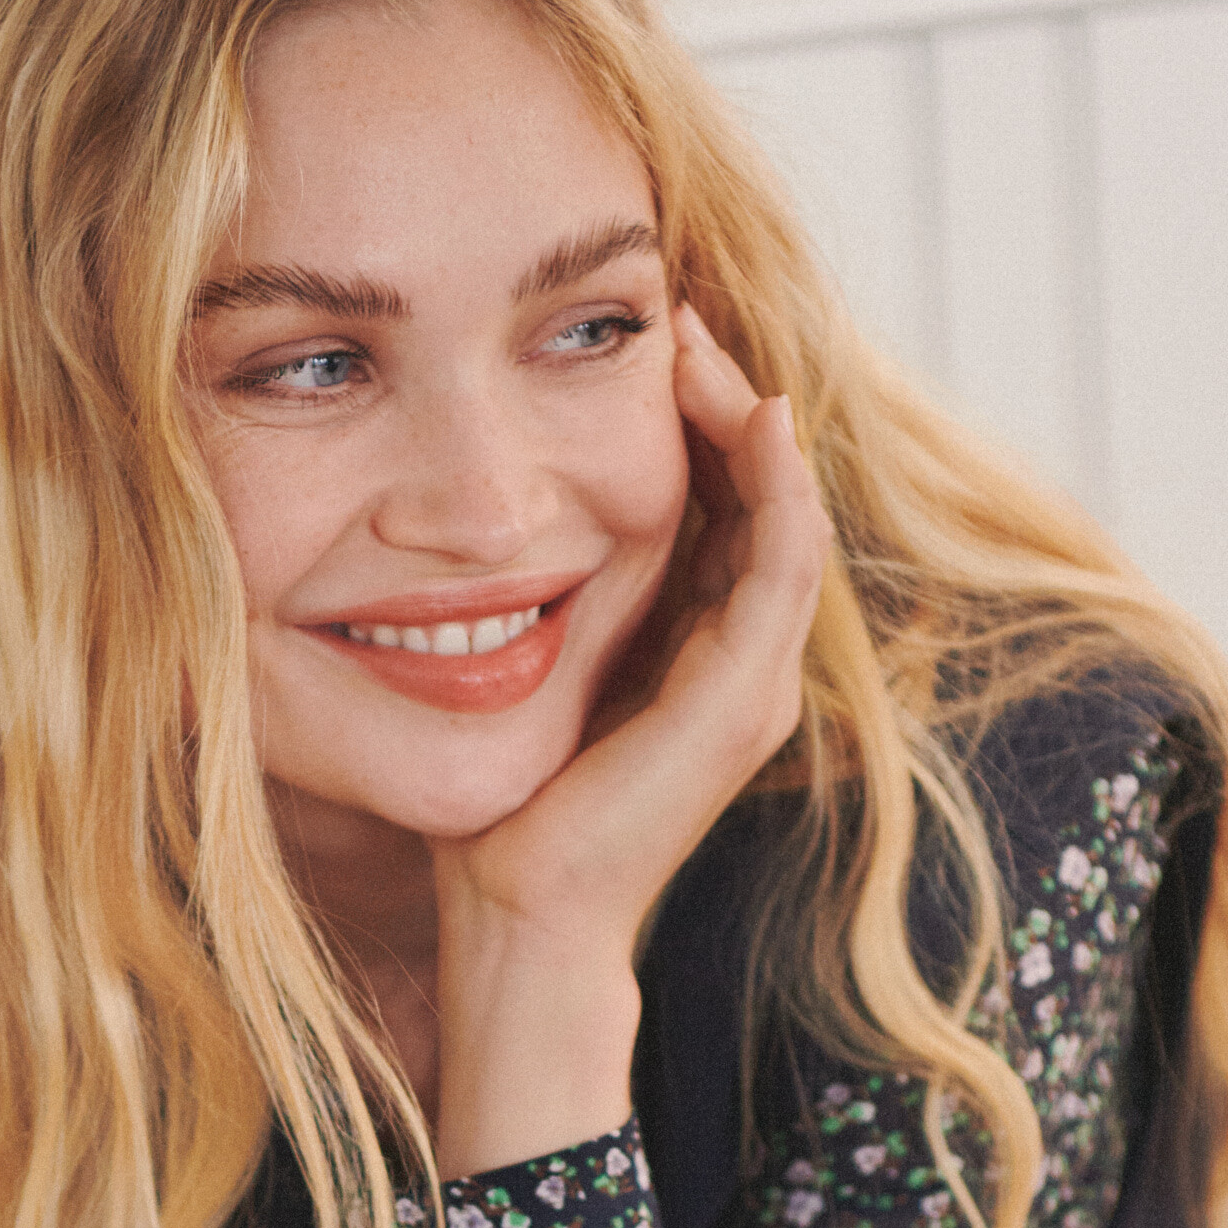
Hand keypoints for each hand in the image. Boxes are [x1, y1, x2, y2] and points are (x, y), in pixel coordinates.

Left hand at [429, 310, 831, 1181]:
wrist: (515, 916)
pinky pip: (780, 561)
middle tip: (672, 311)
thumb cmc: (495, 808)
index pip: (715, 505)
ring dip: (748, 419)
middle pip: (757, 495)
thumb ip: (519, 602)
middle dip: (722, 397)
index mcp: (692, 651)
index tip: (635, 338)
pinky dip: (772, 482)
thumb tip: (446, 523)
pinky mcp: (744, 698)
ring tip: (696, 341)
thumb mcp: (507, 670)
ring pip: (782, 513)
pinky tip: (749, 412)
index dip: (689, 418)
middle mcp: (740, 661)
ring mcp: (753, 681)